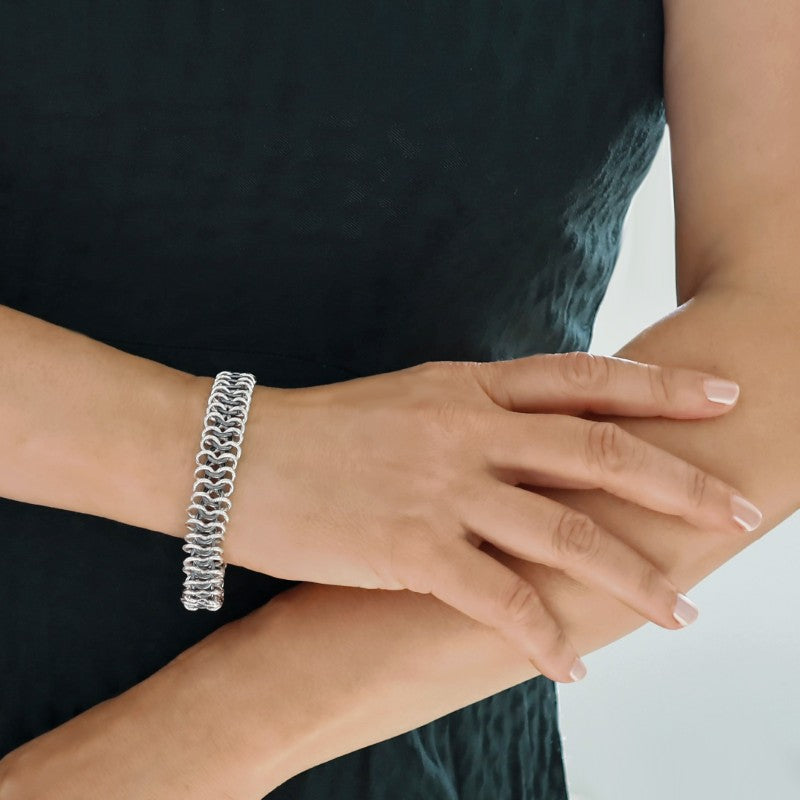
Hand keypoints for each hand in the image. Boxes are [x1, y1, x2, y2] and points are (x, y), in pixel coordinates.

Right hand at [217, 352, 758, 681]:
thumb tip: (531, 431)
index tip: (721, 397)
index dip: (659, 388)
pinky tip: (573, 667)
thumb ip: (474, 411)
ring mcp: (442, 487)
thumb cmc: (321, 429)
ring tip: (680, 614)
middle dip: (679, 484)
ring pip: (565, 533)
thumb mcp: (409, 400)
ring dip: (631, 578)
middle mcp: (466, 430)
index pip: (583, 379)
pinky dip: (543, 636)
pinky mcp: (409, 548)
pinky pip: (498, 599)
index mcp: (468, 387)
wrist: (234, 453)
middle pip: (598, 453)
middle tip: (738, 512)